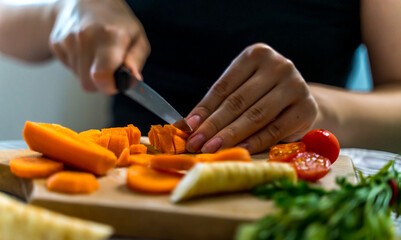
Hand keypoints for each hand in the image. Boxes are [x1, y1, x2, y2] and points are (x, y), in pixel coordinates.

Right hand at [49, 0, 149, 93]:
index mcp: (111, 36)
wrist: (88, 1)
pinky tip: (86, 50)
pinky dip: (80, 65)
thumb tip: (133, 78)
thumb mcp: (137, 38)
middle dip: (101, 83)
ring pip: (79, 78)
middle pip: (88, 84)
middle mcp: (86, 37)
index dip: (110, 86)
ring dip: (90, 73)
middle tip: (110, 68)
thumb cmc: (118, 23)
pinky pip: (70, 69)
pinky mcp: (56, 43)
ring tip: (97, 55)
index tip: (116, 82)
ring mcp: (68, 39)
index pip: (102, 76)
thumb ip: (136, 60)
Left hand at [186, 43, 317, 153]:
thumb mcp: (240, 90)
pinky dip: (255, 141)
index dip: (204, 110)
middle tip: (196, 144)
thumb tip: (188, 126)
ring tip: (212, 149)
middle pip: (238, 101)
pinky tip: (239, 149)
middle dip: (213, 126)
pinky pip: (275, 129)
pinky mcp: (306, 108)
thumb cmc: (262, 95)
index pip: (224, 86)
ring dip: (230, 135)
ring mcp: (296, 85)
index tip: (187, 129)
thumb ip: (218, 104)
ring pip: (256, 116)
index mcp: (256, 55)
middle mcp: (279, 65)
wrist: (299, 101)